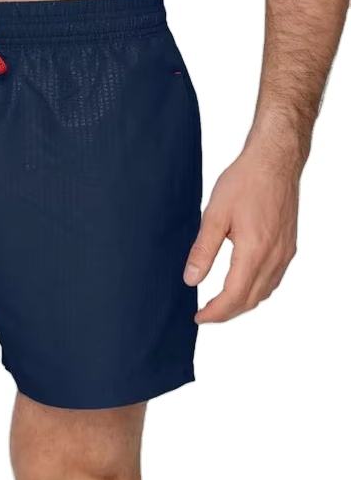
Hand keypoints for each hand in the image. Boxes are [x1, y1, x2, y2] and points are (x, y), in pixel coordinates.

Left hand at [183, 146, 299, 322]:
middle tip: (205, 315)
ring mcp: (285, 252)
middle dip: (227, 313)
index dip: (215, 312)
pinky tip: (241, 285)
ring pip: (264, 292)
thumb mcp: (214, 215)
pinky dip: (256, 290)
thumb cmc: (245, 181)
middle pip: (251, 299)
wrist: (274, 161)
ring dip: (242, 303)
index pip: (234, 296)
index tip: (198, 318)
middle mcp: (274, 256)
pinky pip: (273, 279)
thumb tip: (191, 280)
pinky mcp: (288, 246)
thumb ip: (203, 251)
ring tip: (219, 304)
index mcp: (254, 251)